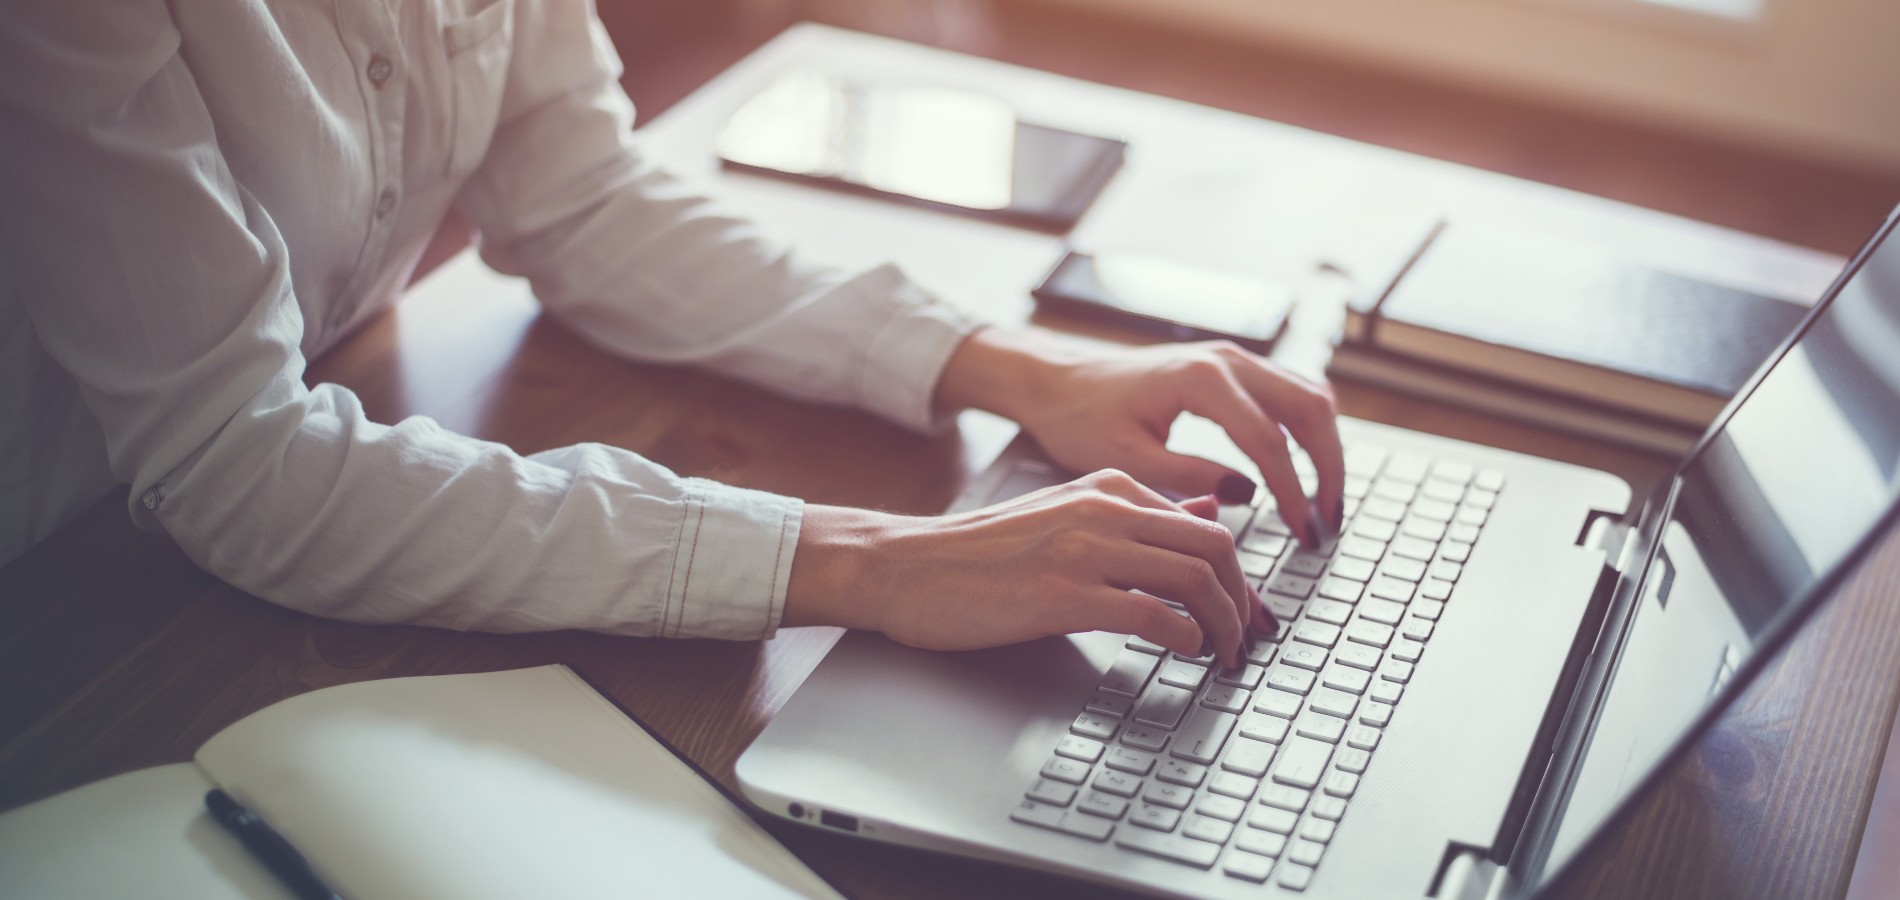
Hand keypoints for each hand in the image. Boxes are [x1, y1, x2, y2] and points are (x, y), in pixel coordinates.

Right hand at [782, 470, 1272, 668]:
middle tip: (1247, 639)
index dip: (1240, 575)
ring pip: (1194, 578)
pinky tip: (1185, 653)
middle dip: (1244, 601)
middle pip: (1215, 547)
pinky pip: (1152, 614)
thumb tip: (1210, 511)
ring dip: (1223, 625)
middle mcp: (1104, 509)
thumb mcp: (1067, 515)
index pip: (1207, 523)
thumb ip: (1137, 515)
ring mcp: (1084, 550)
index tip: (1246, 612)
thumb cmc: (982, 552)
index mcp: (1109, 486)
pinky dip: (1184, 638)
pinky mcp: (1062, 594)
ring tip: (1222, 655)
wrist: (907, 567)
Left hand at [936, 328, 1344, 543]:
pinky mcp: (1230, 368)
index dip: (1293, 493)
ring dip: (1324, 448)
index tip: (1304, 534)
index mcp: (1200, 379)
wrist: (1057, 380)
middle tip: (1327, 521)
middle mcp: (1226, 359)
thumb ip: (1189, 476)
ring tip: (1322, 503)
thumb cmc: (1080, 418)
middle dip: (1328, 467)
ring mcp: (1232, 358)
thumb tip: (1247, 496)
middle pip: (1310, 408)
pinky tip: (1301, 472)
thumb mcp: (1128, 459)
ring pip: (1308, 396)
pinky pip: (1289, 393)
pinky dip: (1305, 431)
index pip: (1269, 441)